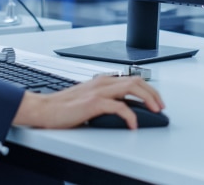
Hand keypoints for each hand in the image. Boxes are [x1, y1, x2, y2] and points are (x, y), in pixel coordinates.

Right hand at [12, 75, 164, 129]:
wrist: (43, 109)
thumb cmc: (63, 107)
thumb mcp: (88, 99)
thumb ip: (104, 98)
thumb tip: (124, 108)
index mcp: (102, 80)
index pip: (132, 79)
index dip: (148, 89)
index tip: (156, 101)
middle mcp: (102, 82)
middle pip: (136, 80)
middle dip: (153, 93)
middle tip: (160, 106)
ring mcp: (98, 91)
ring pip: (131, 87)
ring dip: (147, 99)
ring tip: (154, 111)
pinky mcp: (93, 103)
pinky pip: (119, 106)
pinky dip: (130, 115)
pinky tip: (133, 124)